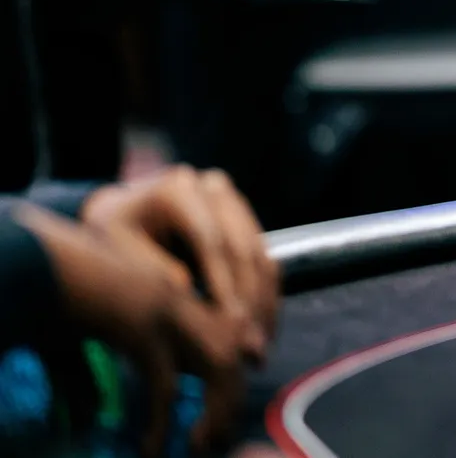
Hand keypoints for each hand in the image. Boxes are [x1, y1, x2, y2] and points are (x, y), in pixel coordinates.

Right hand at [15, 205, 249, 456]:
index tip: (220, 410)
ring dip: (215, 409)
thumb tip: (86, 418)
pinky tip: (154, 448)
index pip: (221, 334)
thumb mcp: (67, 344)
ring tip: (201, 444)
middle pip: (229, 350)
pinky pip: (165, 386)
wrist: (28, 263)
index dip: (227, 374)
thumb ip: (82, 380)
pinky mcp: (141, 330)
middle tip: (216, 436)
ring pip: (217, 365)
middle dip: (231, 396)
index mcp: (169, 295)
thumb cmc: (42, 297)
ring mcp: (165, 312)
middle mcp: (178, 300)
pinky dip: (163, 423)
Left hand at [82, 167, 278, 364]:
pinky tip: (264, 326)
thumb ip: (152, 268)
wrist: (121, 213)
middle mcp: (213, 188)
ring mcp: (233, 200)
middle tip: (252, 344)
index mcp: (178, 190)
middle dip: (249, 300)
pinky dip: (266, 294)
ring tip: (261, 345)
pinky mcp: (245, 218)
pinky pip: (264, 258)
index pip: (210, 240)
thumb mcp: (117, 250)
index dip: (224, 283)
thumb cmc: (112, 236)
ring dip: (263, 303)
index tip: (232, 322)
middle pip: (242, 249)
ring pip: (260, 255)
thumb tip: (189, 290)